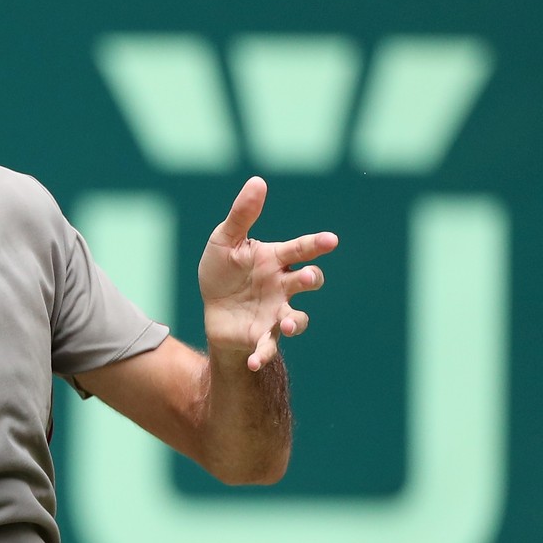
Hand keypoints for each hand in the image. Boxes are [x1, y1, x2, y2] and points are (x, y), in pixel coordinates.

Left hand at [199, 176, 338, 371]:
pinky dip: (262, 356)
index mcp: (275, 261)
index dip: (315, 244)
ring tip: (285, 324)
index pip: (301, 249)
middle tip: (307, 278)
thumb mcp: (225, 240)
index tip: (330, 239)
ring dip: (294, 322)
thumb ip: (242, 215)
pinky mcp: (261, 335)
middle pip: (306, 282)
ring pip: (296, 319)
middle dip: (310, 280)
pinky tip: (253, 362)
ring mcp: (275, 312)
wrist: (213, 308)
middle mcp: (282, 287)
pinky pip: (267, 348)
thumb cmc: (223, 271)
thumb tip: (258, 181)